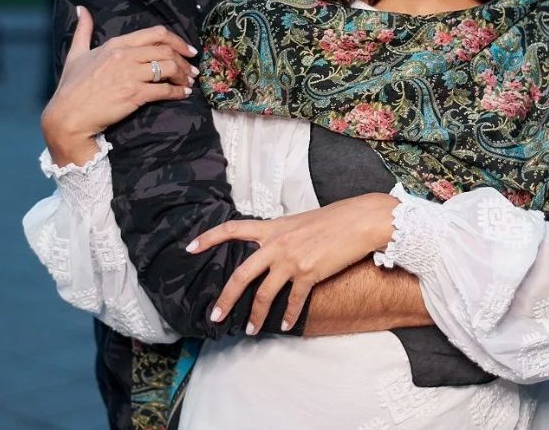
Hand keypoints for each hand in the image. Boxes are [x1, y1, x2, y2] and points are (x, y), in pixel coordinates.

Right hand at [41, 6, 198, 166]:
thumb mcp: (76, 53)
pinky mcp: (134, 94)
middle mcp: (125, 55)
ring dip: (184, 76)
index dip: (177, 41)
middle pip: (167, 51)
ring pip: (169, 68)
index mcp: (116, 44)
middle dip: (185, 60)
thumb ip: (83, 30)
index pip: (155, 34)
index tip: (188, 50)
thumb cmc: (71, 86)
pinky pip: (164, 90)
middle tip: (193, 70)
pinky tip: (183, 94)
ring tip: (189, 83)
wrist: (68, 115)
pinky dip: (178, 92)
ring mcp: (131, 75)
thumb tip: (80, 9)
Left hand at [186, 193, 398, 333]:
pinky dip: (288, 316)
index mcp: (272, 228)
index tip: (190, 248)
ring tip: (249, 329)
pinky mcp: (309, 274)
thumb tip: (270, 249)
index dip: (208, 238)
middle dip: (225, 299)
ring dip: (255, 315)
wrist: (359, 220)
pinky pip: (293, 301)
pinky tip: (285, 325)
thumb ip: (280, 235)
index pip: (232, 229)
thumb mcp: (298, 221)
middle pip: (241, 275)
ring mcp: (291, 260)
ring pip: (264, 294)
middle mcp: (276, 244)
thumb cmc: (333, 219)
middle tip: (214, 316)